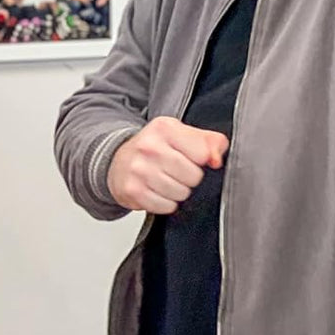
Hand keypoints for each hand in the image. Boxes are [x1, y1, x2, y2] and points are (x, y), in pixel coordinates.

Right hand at [106, 116, 227, 213]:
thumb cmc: (154, 149)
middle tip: (175, 171)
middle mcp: (149, 147)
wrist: (118, 162)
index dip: (201, 160)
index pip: (204, 154)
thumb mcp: (182, 135)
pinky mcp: (132, 190)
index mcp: (164, 128)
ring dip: (178, 192)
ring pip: (181, 193)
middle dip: (190, 178)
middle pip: (194, 176)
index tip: (189, 157)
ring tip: (164, 180)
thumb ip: (210, 142)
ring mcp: (139, 169)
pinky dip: (165, 203)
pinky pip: (166, 206)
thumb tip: (216, 159)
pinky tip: (156, 191)